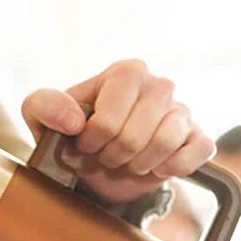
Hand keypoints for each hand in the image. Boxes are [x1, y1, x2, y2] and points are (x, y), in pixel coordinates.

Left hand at [20, 58, 214, 203]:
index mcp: (126, 72)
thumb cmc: (73, 132)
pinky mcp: (197, 136)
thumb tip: (74, 121)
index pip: (108, 118)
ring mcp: (181, 110)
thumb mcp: (41, 116)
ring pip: (165, 144)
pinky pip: (199, 151)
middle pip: (136, 135)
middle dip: (112, 156)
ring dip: (137, 165)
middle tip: (103, 157)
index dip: (91, 142)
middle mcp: (159, 85)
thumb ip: (44, 106)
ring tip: (125, 162)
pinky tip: (155, 168)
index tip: (83, 144)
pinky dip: (175, 166)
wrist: (99, 162)